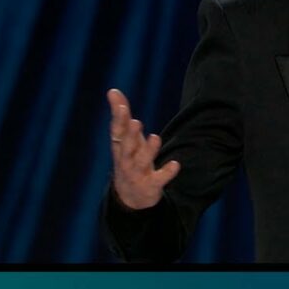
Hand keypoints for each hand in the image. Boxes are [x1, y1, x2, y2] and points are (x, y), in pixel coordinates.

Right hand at [108, 88, 179, 209]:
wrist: (129, 197)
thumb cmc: (128, 159)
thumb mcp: (124, 138)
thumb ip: (121, 115)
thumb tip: (112, 90)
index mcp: (120, 147)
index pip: (117, 131)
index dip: (118, 119)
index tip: (120, 105)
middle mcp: (126, 160)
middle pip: (127, 146)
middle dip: (131, 135)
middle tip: (136, 122)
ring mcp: (137, 174)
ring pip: (141, 162)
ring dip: (149, 150)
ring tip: (156, 137)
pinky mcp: (151, 185)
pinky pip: (159, 179)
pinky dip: (167, 172)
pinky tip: (175, 164)